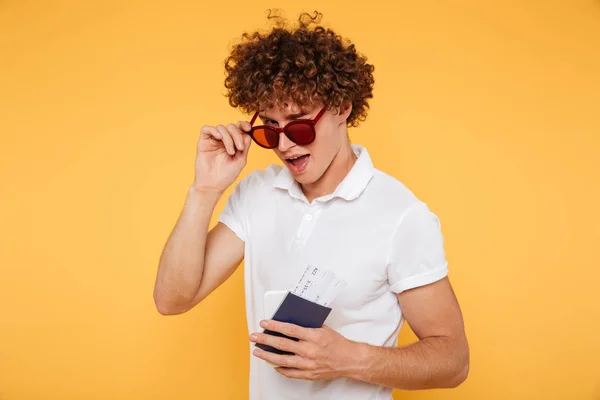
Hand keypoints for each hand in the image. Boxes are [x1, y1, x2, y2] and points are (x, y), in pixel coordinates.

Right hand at [192, 121, 252, 192]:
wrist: (213, 185)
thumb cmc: (226, 175)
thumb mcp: (240, 160)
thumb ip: (245, 147)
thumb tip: (248, 133)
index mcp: (234, 143)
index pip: (239, 128)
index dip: (244, 125)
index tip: (248, 128)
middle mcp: (224, 140)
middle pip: (231, 127)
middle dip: (237, 135)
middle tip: (239, 148)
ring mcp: (214, 140)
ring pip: (221, 128)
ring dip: (228, 138)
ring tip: (230, 152)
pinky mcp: (204, 141)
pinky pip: (206, 129)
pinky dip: (213, 130)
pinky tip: (219, 138)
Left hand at [249, 320, 365, 380]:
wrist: (350, 360)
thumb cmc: (338, 344)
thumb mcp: (324, 329)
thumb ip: (308, 325)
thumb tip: (291, 321)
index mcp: (313, 336)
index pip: (289, 329)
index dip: (274, 326)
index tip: (264, 323)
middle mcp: (309, 350)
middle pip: (282, 344)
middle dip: (265, 340)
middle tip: (254, 337)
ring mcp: (307, 364)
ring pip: (282, 360)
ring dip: (267, 355)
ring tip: (257, 351)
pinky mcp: (308, 374)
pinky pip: (289, 372)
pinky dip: (279, 368)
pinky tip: (272, 364)